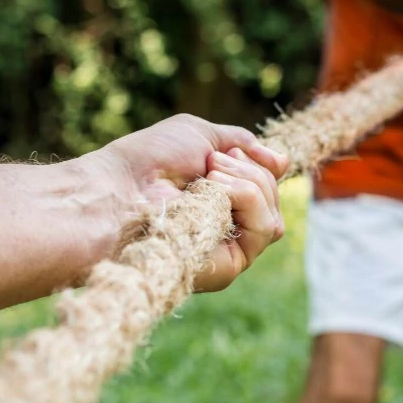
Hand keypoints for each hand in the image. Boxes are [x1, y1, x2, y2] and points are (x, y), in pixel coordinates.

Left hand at [93, 114, 288, 291]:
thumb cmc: (148, 160)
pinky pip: (264, 228)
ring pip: (275, 216)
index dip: (260, 166)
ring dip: (248, 183)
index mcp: (219, 200)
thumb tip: (284, 162)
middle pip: (274, 199)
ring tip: (208, 175)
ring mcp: (227, 249)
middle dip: (251, 170)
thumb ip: (243, 145)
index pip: (266, 187)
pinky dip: (246, 197)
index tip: (232, 151)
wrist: (119, 189)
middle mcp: (226, 227)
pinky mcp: (228, 266)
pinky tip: (212, 191)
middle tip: (210, 162)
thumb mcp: (202, 136)